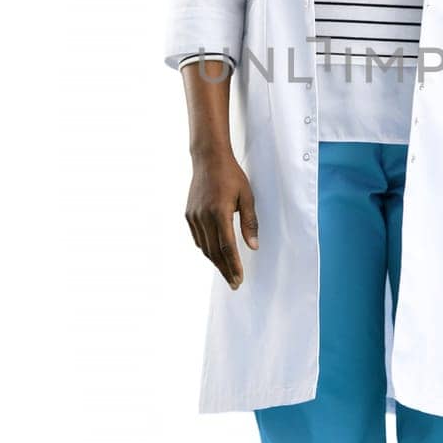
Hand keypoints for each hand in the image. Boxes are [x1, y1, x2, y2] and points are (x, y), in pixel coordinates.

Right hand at [185, 149, 258, 286]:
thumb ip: (250, 223)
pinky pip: (198, 238)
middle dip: (225, 270)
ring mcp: (194, 216)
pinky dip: (206, 249)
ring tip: (227, 272)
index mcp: (220, 212)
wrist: (208, 159)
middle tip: (234, 283)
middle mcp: (204, 217)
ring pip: (204, 247)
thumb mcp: (247, 197)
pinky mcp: (188, 215)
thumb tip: (253, 247)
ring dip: (216, 262)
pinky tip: (215, 255)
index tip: (239, 279)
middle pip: (214, 252)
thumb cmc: (232, 176)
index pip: (227, 247)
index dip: (234, 265)